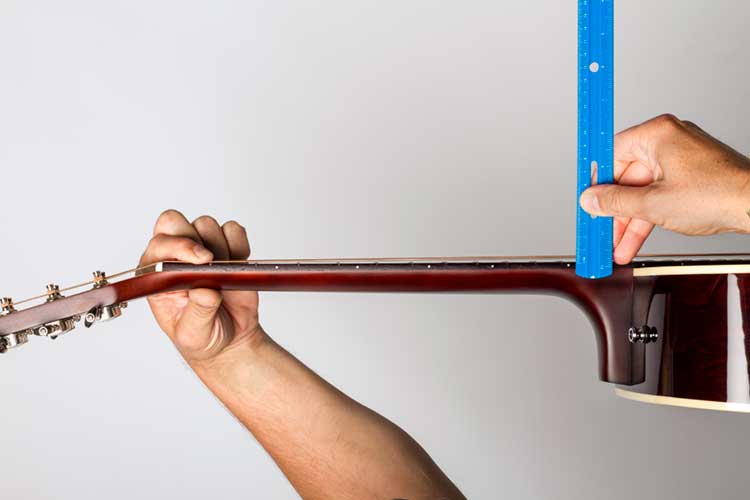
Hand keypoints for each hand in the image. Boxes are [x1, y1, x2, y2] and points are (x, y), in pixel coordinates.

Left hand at [138, 210, 262, 365]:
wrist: (230, 340)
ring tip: (224, 275)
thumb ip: (197, 312)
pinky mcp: (227, 249)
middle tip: (212, 261)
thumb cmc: (202, 337)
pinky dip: (240, 245)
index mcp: (156, 274)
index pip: (160, 244)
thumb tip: (205, 291)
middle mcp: (175, 257)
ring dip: (220, 247)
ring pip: (207, 225)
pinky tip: (237, 265)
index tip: (202, 260)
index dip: (180, 246)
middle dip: (196, 239)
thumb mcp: (193, 333)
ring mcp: (201, 250)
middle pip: (175, 222)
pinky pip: (234, 230)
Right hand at [579, 114, 749, 263]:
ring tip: (618, 245)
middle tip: (601, 230)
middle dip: (615, 210)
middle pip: (626, 177)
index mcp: (657, 134)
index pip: (610, 154)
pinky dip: (649, 214)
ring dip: (631, 220)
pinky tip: (636, 238)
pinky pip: (660, 192)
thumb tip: (591, 200)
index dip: (597, 182)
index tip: (587, 198)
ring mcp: (682, 157)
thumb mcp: (653, 204)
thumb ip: (615, 202)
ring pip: (643, 189)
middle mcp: (669, 140)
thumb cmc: (718, 194)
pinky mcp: (692, 174)